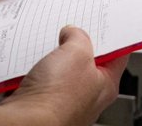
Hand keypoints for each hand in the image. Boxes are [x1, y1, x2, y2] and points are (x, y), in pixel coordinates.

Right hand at [6, 26, 127, 125]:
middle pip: (86, 63)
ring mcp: (64, 104)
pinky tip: (31, 69)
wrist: (24, 123)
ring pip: (60, 72)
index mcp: (106, 85)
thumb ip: (78, 37)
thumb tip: (72, 34)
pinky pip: (40, 83)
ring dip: (52, 60)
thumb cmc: (55, 100)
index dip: (111, 37)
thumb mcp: (76, 51)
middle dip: (75, 47)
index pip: (117, 55)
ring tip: (46, 54)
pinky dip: (35, 73)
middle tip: (68, 36)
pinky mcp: (42, 106)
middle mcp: (88, 98)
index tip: (101, 26)